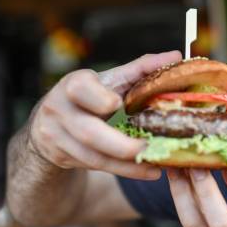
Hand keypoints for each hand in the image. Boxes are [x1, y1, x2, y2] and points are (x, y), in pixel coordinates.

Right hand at [28, 51, 181, 179]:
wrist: (51, 122)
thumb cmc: (91, 96)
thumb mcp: (111, 80)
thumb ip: (141, 69)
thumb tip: (176, 56)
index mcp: (74, 84)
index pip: (81, 89)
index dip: (98, 98)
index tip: (117, 104)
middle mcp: (59, 109)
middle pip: (88, 131)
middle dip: (120, 144)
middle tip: (148, 149)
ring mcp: (56, 136)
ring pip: (93, 156)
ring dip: (127, 164)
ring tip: (155, 164)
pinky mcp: (61, 156)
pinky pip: (95, 167)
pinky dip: (122, 170)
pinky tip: (145, 170)